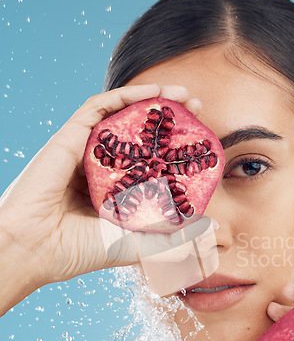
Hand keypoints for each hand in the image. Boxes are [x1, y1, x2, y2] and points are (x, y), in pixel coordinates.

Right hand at [0, 84, 201, 288]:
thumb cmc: (82, 251)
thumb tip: (211, 225)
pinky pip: (99, 107)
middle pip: (139, 134)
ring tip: (182, 94)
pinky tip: (154, 90)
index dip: (175, 147)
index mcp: (116, 189)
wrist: (36, 249)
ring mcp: (85, 150)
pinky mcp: (68, 137)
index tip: (200, 139)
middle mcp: (102, 166)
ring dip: (153, 100)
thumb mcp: (138, 244)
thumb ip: (173, 236)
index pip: (150, 159)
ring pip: (121, 115)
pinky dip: (126, 94)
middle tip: (196, 108)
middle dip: (169, 118)